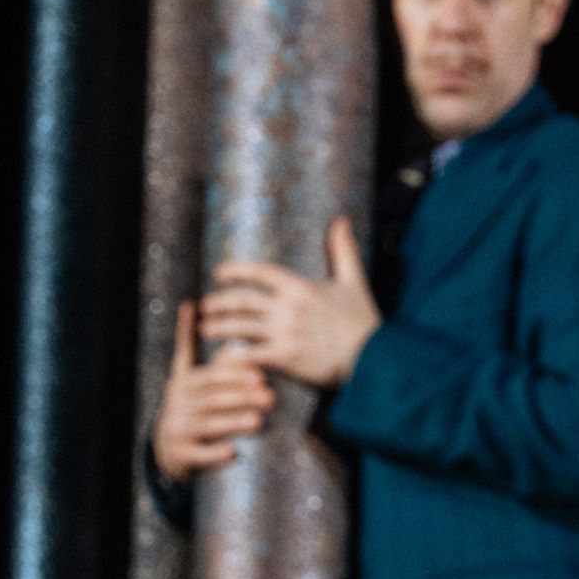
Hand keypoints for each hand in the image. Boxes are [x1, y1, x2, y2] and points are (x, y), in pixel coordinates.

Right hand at [152, 259, 279, 476]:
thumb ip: (192, 346)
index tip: (258, 370)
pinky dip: (216, 455)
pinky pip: (200, 455)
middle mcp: (178, 403)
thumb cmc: (189, 406)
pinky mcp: (180, 454)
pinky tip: (234, 453)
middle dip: (242, 396)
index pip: (208, 372)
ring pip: (208, 425)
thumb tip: (190, 304)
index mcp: (183, 381)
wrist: (167, 450)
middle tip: (269, 396)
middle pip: (212, 397)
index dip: (231, 371)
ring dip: (233, 423)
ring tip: (258, 422)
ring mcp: (178, 429)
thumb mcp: (187, 375)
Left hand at [218, 215, 383, 389]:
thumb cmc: (363, 322)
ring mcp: (285, 333)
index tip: (219, 272)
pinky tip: (221, 358)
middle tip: (205, 305)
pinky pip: (251, 355)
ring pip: (241, 327)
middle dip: (220, 302)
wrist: (373, 358)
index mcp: (300, 287)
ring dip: (219, 327)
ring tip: (204, 328)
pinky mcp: (286, 357)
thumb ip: (343, 250)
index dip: (235, 270)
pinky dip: (234, 356)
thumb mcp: (354, 281)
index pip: (259, 272)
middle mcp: (288, 308)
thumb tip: (341, 220)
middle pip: (243, 300)